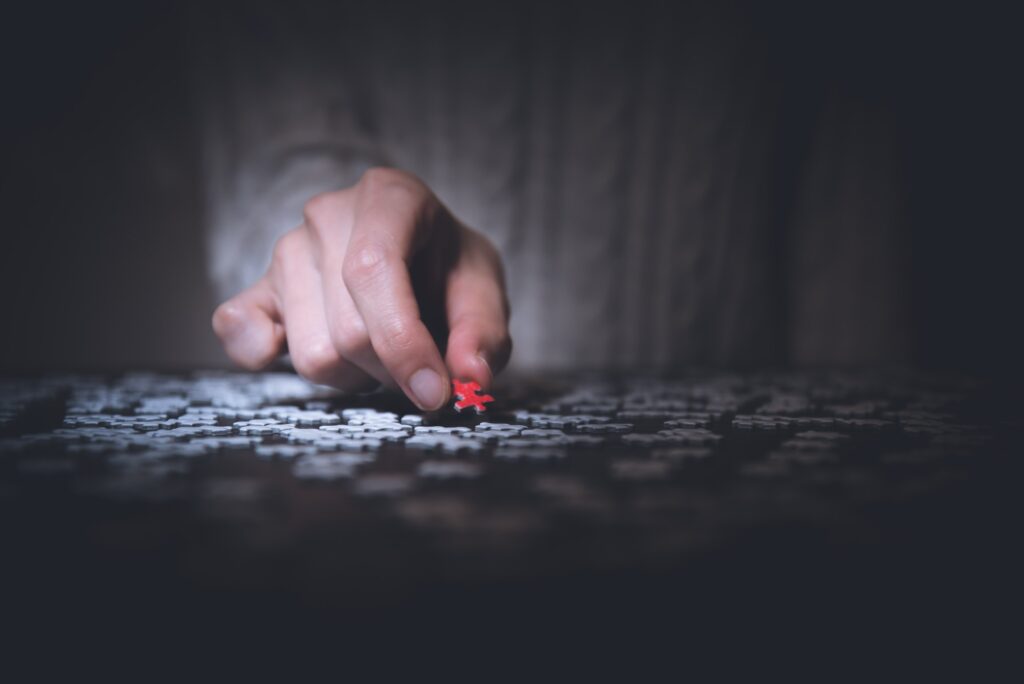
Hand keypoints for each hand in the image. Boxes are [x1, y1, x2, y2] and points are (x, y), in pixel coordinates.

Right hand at [212, 168, 511, 409]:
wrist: (419, 257)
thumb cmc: (449, 271)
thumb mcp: (484, 290)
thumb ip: (483, 332)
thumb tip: (469, 377)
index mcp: (388, 196)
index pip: (373, 270)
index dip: (402, 342)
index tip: (434, 393)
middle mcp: (327, 214)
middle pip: (348, 330)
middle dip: (392, 369)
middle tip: (421, 362)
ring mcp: (286, 250)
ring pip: (311, 354)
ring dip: (356, 376)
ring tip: (381, 349)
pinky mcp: (258, 288)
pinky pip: (238, 329)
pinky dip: (263, 353)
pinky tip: (299, 348)